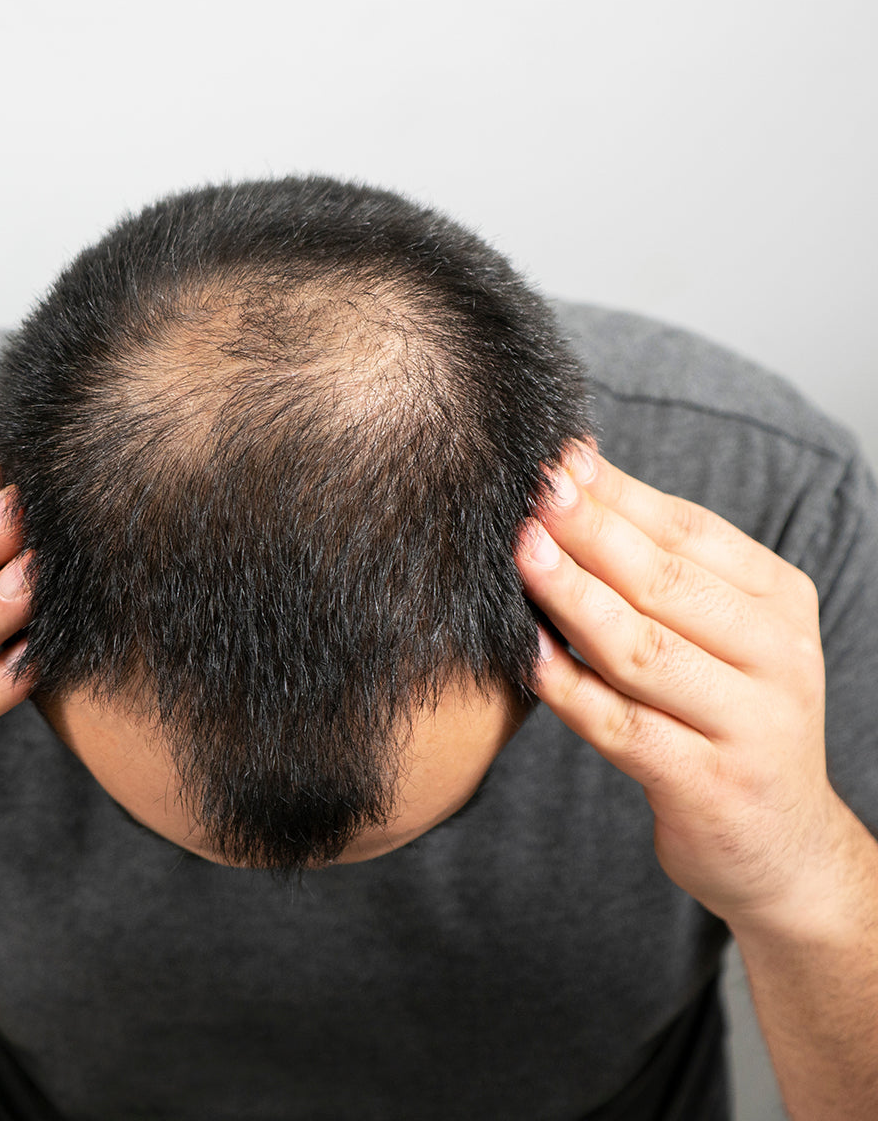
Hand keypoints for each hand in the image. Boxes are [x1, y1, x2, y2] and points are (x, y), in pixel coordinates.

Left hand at [515, 445, 848, 930]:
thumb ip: (658, 567)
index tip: (555, 461)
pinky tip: (528, 658)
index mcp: (778, 602)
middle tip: (530, 496)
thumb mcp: (716, 634)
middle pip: (665, 582)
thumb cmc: (725, 717)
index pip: (689, 532)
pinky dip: (572, 690)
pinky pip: (625, 728)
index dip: (616, 494)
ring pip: (643, 650)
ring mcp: (749, 725)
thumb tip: (574, 476)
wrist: (784, 845)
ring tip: (522, 557)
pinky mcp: (709, 785)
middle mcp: (777, 657)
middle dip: (589, 533)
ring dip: (574, 599)